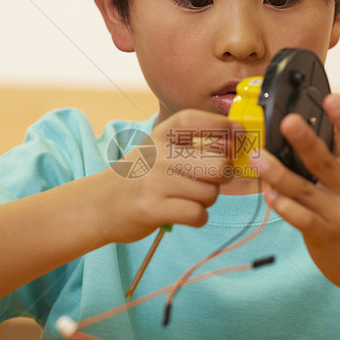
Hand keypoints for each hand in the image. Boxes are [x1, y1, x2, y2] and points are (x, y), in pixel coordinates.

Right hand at [100, 109, 240, 244]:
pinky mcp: (153, 209)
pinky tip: (183, 213)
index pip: (202, 121)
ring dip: (206, 200)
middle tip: (208, 181)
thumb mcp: (160, 147)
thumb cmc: (139, 175)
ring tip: (186, 198)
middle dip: (222, 177)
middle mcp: (159, 154)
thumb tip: (239, 143)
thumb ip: (194, 143)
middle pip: (219, 165)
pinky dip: (197, 217)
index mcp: (163, 134)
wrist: (100, 203)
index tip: (240, 137)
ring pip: (211, 193)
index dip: (229, 128)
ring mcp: (155, 182)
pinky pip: (198, 214)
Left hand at [250, 94, 339, 293]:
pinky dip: (284, 206)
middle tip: (287, 120)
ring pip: (305, 190)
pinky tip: (269, 194)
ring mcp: (338, 214)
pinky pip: (301, 218)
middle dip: (306, 140)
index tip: (332, 97)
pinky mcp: (323, 235)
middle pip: (325, 161)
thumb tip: (302, 134)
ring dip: (279, 173)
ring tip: (259, 157)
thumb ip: (336, 165)